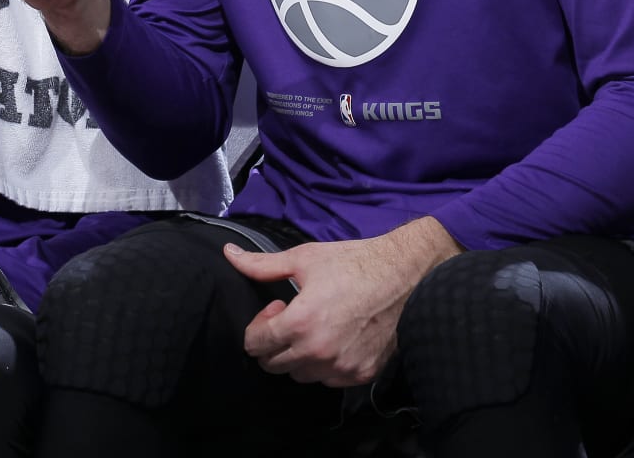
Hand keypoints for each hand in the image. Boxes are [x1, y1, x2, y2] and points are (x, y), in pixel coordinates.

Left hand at [226, 218, 462, 386]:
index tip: (275, 307)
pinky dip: (324, 365)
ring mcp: (342, 367)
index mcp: (300, 324)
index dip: (258, 325)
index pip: (255, 345)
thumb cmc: (353, 264)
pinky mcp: (362, 374)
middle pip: (273, 364)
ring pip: (300, 375)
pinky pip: (329, 380)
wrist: (405, 276)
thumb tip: (228, 255)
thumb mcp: (303, 259)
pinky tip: (334, 338)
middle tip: (291, 316)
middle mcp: (319, 352)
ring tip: (314, 327)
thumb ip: (261, 265)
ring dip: (298, 356)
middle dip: (273, 342)